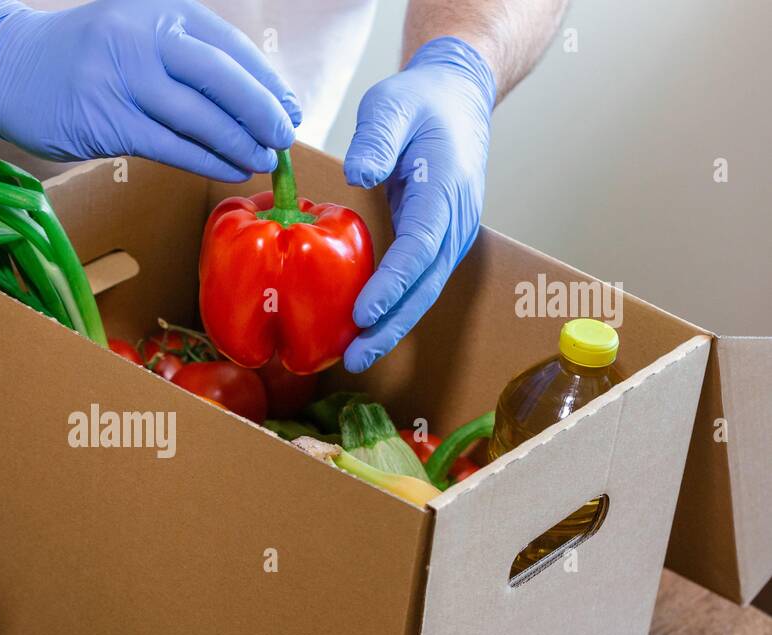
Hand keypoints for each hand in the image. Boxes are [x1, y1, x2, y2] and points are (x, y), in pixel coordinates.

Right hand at [0, 0, 300, 181]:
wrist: (9, 67)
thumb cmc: (85, 55)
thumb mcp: (137, 29)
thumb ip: (186, 53)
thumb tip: (253, 96)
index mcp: (161, 10)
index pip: (229, 46)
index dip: (267, 82)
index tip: (290, 109)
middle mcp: (143, 37)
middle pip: (221, 79)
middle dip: (260, 113)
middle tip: (284, 138)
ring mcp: (121, 79)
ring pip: (198, 118)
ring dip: (237, 144)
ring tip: (261, 160)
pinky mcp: (104, 121)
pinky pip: (169, 146)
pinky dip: (204, 161)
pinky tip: (227, 169)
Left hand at [341, 36, 496, 372]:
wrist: (455, 99)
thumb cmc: (419, 102)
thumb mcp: (391, 104)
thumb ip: (377, 136)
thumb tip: (359, 175)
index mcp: (445, 188)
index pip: (421, 246)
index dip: (393, 284)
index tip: (364, 312)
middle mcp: (456, 220)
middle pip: (426, 284)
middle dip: (392, 325)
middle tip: (355, 358)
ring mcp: (451, 235)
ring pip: (424, 291)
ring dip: (392, 327)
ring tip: (356, 357)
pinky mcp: (438, 242)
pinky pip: (417, 283)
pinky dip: (394, 310)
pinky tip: (365, 331)